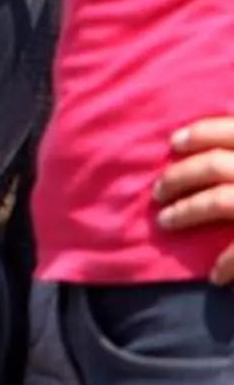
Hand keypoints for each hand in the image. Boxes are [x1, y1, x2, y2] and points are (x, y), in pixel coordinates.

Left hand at [155, 116, 233, 282]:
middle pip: (217, 166)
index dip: (201, 133)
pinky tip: (214, 276)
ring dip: (187, 212)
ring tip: (165, 222)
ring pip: (220, 201)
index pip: (232, 130)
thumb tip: (230, 108)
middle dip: (180, 177)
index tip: (172, 142)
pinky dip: (229, 263)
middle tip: (156, 190)